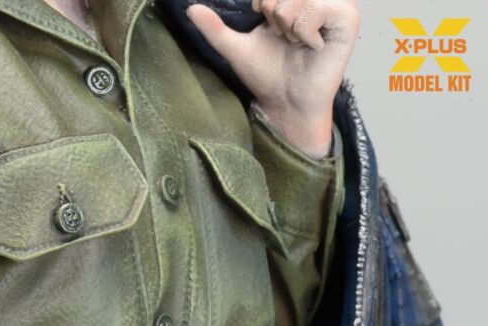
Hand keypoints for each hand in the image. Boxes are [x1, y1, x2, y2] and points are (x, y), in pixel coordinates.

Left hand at [187, 0, 359, 157]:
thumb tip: (190, 9)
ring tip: (297, 42)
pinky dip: (305, 33)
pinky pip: (315, 11)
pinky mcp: (348, 18)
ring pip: (297, 0)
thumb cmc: (266, 74)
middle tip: (284, 38)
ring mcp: (335, 3)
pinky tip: (312, 47)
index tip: (269, 26)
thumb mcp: (235, 48)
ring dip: (288, 27)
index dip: (263, 4)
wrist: (286, 102)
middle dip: (274, 16)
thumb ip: (215, 29)